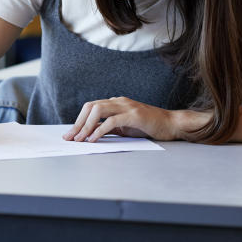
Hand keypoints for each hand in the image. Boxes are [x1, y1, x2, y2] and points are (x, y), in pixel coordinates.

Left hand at [63, 97, 211, 141]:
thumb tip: (90, 134)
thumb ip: (109, 128)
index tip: (70, 134)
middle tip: (70, 138)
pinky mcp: (134, 115)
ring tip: (79, 139)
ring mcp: (127, 106)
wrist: (172, 125)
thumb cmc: (149, 127)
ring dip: (86, 126)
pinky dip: (99, 130)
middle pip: (90, 106)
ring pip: (98, 110)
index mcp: (116, 103)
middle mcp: (119, 101)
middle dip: (78, 123)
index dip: (78, 120)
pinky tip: (93, 139)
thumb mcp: (125, 128)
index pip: (91, 107)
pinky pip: (111, 121)